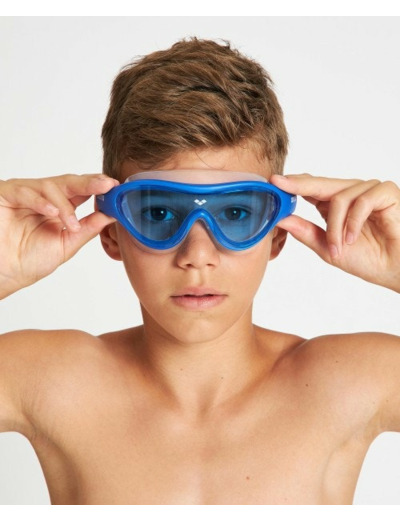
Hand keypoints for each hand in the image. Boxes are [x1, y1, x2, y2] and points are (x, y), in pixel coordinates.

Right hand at [0, 174, 118, 297]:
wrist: (4, 274)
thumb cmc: (29, 260)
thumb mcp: (67, 244)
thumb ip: (87, 228)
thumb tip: (112, 215)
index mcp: (59, 207)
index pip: (81, 190)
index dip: (98, 187)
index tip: (116, 187)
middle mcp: (42, 196)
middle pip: (69, 182)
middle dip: (90, 183)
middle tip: (107, 185)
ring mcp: (24, 193)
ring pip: (50, 186)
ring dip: (64, 205)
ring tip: (71, 224)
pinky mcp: (6, 194)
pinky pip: (25, 192)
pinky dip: (40, 202)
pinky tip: (52, 213)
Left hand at [271, 173, 399, 291]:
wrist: (396, 271)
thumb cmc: (368, 259)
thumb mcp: (327, 248)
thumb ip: (305, 232)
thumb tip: (279, 219)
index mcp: (335, 204)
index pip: (311, 188)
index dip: (292, 185)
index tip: (272, 182)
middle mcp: (351, 193)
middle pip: (321, 184)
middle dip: (299, 185)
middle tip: (279, 184)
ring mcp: (369, 190)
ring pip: (340, 197)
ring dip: (335, 227)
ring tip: (338, 247)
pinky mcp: (387, 192)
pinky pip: (362, 200)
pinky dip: (353, 221)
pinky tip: (352, 238)